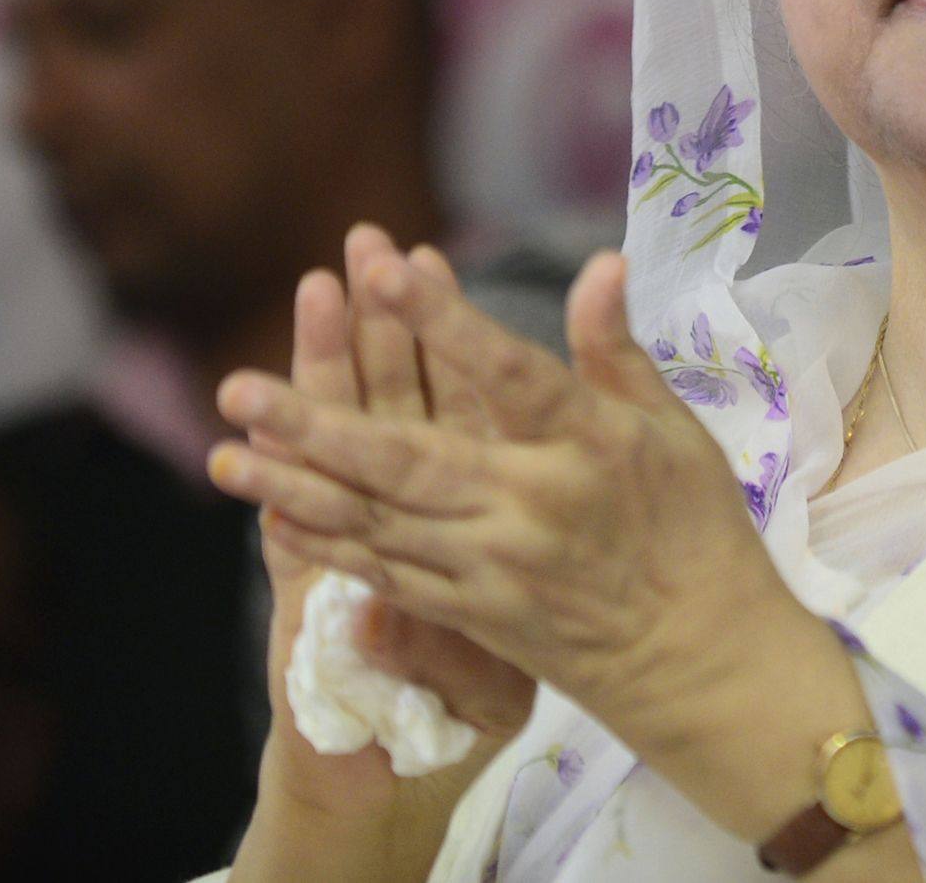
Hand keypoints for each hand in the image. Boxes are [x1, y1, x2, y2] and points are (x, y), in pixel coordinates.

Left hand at [213, 246, 866, 842]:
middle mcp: (529, 509)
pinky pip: (389, 576)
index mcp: (587, 447)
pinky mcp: (474, 617)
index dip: (443, 320)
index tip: (385, 270)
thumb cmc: (696, 528)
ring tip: (223, 457)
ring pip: (379, 522)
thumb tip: (602, 263)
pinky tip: (275, 521)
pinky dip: (330, 548)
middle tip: (238, 387)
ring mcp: (494, 569)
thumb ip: (617, 351)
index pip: (504, 372)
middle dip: (317, 424)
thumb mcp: (677, 429)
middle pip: (408, 459)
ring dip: (296, 488)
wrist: (702, 663)